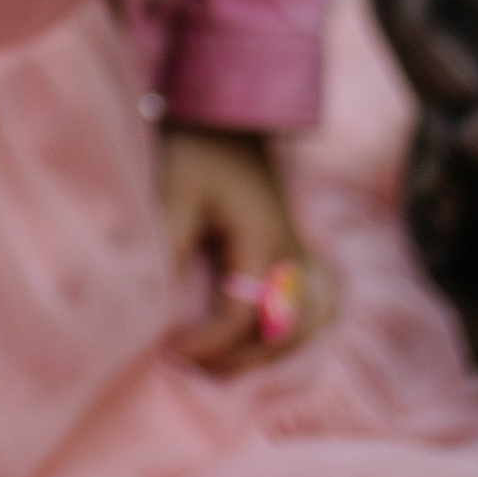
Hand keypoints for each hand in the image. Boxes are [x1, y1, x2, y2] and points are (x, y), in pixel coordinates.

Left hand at [156, 126, 335, 372]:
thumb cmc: (194, 149)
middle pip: (286, 333)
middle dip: (239, 359)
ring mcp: (302, 251)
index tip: (169, 351)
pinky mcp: (299, 250)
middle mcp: (293, 252)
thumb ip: (171, 249)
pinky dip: (297, 332)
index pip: (245, 315)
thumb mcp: (175, 192)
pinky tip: (261, 343)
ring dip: (268, 352)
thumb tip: (159, 311)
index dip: (208, 343)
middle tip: (190, 364)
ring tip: (219, 360)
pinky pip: (319, 305)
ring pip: (308, 326)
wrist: (225, 112)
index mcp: (264, 238)